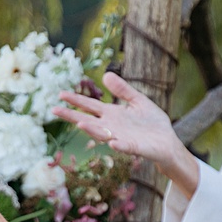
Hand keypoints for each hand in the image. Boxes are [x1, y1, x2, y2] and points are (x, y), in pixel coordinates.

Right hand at [52, 72, 200, 197]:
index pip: (90, 106)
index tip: (60, 95)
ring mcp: (121, 137)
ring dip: (92, 129)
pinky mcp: (135, 147)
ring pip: (103, 134)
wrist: (168, 141)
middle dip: (72, 116)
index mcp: (112, 114)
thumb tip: (105, 74)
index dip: (76, 100)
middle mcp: (112, 126)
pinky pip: (125, 146)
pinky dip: (119, 145)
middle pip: (88, 120)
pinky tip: (113, 142)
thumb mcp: (137, 100)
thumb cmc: (152, 123)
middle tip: (54, 110)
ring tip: (80, 123)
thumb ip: (122, 90)